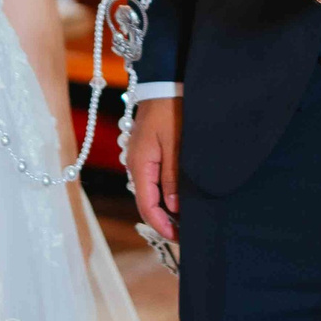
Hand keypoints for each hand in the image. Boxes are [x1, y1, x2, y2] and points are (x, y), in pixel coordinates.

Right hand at [126, 98, 180, 241]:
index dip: (161, 224)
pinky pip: (152, 180)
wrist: (165, 83)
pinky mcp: (147, 152)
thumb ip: (173, 176)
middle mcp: (135, 165)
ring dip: (164, 208)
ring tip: (184, 220)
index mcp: (140, 165)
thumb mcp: (176, 144)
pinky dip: (164, 194)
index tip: (178, 237)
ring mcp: (140, 159)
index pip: (146, 205)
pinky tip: (178, 199)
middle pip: (146, 202)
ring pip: (149, 192)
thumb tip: (173, 207)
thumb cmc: (171, 110)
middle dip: (163, 221)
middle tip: (185, 234)